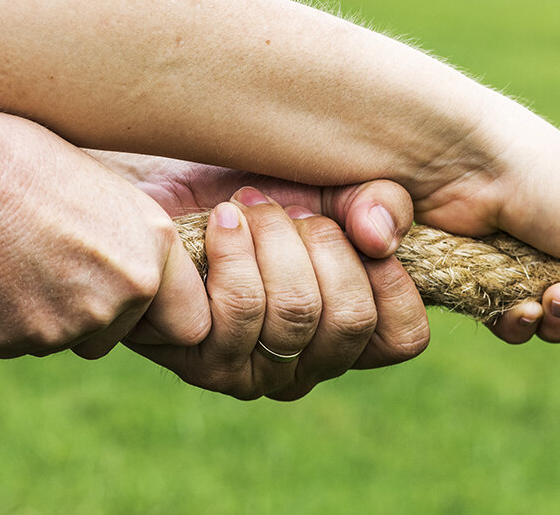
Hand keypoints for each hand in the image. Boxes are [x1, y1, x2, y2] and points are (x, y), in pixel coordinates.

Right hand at [0, 119, 210, 359]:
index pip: (188, 323)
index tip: (125, 305)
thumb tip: (132, 277)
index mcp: (155, 248)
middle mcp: (127, 290)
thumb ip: (128, 244)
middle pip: (112, 338)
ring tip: (8, 255)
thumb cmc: (21, 161)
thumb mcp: (103, 192)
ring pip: (60, 342)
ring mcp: (75, 321)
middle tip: (41, 266)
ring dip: (36, 315)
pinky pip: (11, 342)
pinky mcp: (20, 338)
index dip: (154, 319)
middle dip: (81, 318)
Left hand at [95, 151, 428, 368]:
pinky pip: (240, 311)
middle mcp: (307, 366)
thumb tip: (380, 237)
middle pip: (350, 321)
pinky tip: (222, 220)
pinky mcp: (203, 363)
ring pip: (295, 313)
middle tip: (289, 207)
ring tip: (247, 206)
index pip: (403, 338)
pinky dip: (234, 250)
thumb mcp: (327, 187)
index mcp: (347, 334)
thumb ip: (376, 204)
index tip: (355, 227)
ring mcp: (256, 372)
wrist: (155, 188)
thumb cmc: (249, 193)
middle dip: (324, 244)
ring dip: (274, 239)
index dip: (392, 280)